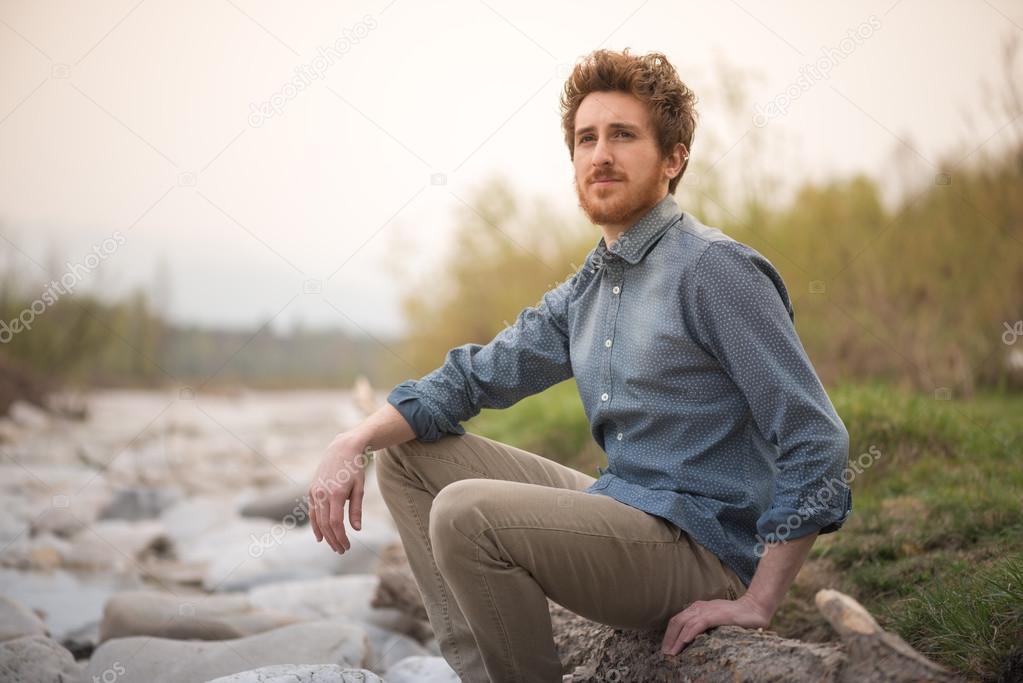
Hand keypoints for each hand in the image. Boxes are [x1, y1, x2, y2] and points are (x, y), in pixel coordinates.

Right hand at [308, 433, 368, 553]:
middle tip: (341, 550)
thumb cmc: (354, 468)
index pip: (335, 523)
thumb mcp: (359, 488)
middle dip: (333, 540)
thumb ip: (356, 509)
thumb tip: (356, 529)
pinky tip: (320, 536)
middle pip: (325, 524)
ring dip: (324, 535)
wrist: (341, 448)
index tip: (347, 547)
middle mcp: (322, 494)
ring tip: (333, 546)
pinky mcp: (312, 490)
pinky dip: (315, 525)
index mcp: (336, 494)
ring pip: (317, 520)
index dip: (340, 538)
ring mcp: (315, 492)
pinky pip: (312, 511)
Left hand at [661, 593, 771, 655]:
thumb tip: (692, 640)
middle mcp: (699, 607)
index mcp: (697, 608)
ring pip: (684, 623)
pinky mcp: (715, 615)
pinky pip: (698, 624)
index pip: (678, 620)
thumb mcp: (715, 621)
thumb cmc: (736, 617)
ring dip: (676, 639)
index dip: (670, 634)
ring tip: (672, 653)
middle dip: (669, 638)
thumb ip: (704, 626)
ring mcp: (706, 610)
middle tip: (665, 654)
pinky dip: (689, 633)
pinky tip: (684, 642)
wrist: (754, 609)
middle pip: (676, 621)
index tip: (667, 648)